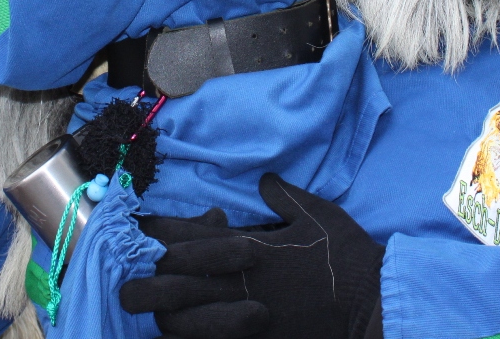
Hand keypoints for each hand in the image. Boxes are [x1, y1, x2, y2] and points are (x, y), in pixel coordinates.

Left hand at [121, 175, 384, 338]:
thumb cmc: (348, 257)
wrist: (375, 306)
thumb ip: (285, 197)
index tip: (133, 229)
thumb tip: (263, 180)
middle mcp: (240, 281)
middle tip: (124, 284)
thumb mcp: (319, 215)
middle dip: (144, 281)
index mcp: (251, 246)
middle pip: (176, 280)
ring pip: (185, 319)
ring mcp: (245, 316)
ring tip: (147, 314)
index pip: (190, 235)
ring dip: (162, 315)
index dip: (157, 232)